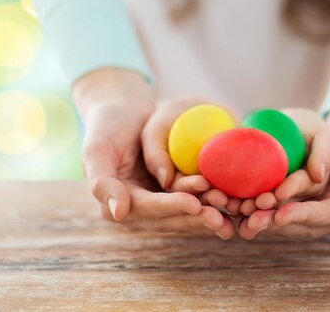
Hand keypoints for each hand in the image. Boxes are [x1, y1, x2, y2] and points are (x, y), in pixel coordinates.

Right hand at [73, 68, 229, 237]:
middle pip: (171, 216)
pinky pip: (195, 198)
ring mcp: (158, 201)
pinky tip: (233, 200)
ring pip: (186, 212)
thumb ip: (102, 182)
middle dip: (196, 217)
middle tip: (222, 216)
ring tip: (232, 209)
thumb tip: (117, 214)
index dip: (171, 207)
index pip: (148, 208)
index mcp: (118, 203)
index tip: (194, 204)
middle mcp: (139, 208)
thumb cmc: (106, 127)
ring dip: (208, 213)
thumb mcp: (96, 149)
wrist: (124, 112)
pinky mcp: (174, 192)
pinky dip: (212, 199)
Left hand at [238, 103, 329, 238]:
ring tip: (237, 210)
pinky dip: (255, 199)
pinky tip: (234, 197)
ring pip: (280, 212)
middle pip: (296, 220)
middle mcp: (323, 212)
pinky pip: (273, 198)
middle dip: (272, 220)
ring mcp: (306, 204)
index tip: (281, 215)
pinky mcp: (293, 193)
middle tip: (250, 219)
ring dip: (258, 214)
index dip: (302, 215)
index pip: (322, 216)